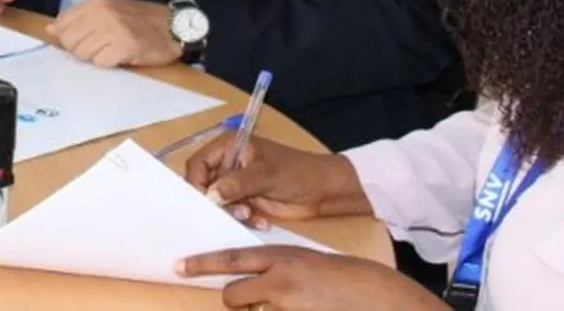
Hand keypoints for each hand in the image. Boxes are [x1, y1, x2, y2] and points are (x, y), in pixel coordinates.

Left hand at [47, 0, 178, 66]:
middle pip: (70, 42)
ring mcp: (113, 29)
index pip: (62, 25)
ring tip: (112, 50)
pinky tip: (121, 56)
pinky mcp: (124, 46)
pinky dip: (109, 64)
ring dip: (96, 57)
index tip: (84, 41)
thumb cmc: (139, 20)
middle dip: (81, 50)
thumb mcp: (107, 10)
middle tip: (101, 47)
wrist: (174, 26)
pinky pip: (101, 63)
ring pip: (83, 54)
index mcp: (95, 3)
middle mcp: (101, 13)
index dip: (69, 38)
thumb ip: (78, 18)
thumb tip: (50, 29)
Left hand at [176, 246, 444, 309]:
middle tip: (251, 303)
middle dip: (237, 302)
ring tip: (292, 304)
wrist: (384, 299)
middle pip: (234, 294)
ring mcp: (288, 306)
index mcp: (284, 257)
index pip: (232, 258)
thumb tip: (255, 280)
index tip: (178, 266)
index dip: (202, 263)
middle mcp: (281, 281)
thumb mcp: (311, 264)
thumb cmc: (350, 280)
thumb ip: (280, 268)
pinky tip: (301, 309)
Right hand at [184, 133, 371, 225]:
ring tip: (248, 214)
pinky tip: (259, 221)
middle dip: (214, 200)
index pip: (198, 163)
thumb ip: (235, 183)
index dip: (195, 182)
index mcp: (229, 146)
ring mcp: (237, 183)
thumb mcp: (265, 175)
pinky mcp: (247, 201)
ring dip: (230, 212)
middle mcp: (229, 163)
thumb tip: (209, 195)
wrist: (325, 191)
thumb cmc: (296, 172)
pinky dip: (243, 219)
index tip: (203, 202)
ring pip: (217, 202)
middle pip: (204, 184)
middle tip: (230, 210)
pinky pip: (232, 213)